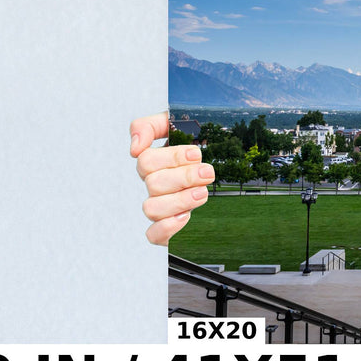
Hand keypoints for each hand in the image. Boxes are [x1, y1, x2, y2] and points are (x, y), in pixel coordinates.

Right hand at [131, 112, 213, 244]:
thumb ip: (151, 126)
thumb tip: (135, 148)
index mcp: (155, 163)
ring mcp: (160, 207)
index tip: (196, 154)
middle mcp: (154, 185)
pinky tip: (186, 216)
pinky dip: (168, 227)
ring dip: (180, 200)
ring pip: (152, 208)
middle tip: (206, 173)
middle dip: (184, 177)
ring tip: (202, 192)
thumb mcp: (178, 125)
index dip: (172, 158)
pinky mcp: (167, 229)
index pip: (146, 161)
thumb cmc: (198, 145)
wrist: (225, 166)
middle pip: (153, 184)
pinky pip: (153, 235)